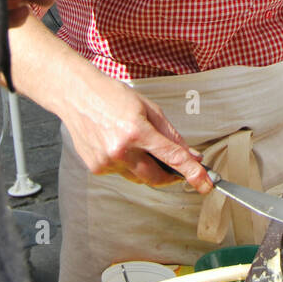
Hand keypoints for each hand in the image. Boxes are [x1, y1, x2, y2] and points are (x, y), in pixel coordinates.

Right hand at [60, 70, 212, 192]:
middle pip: (156, 178)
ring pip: (138, 177)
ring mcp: (106, 162)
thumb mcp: (148, 108)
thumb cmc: (113, 96)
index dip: (193, 173)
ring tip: (137, 143)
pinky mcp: (96, 168)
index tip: (206, 185)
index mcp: (137, 132)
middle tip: (179, 170)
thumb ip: (171, 134)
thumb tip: (191, 154)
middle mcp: (121, 151)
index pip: (172, 158)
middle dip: (171, 177)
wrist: (76, 95)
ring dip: (147, 167)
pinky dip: (128, 163)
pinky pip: (122, 173)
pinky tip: (119, 144)